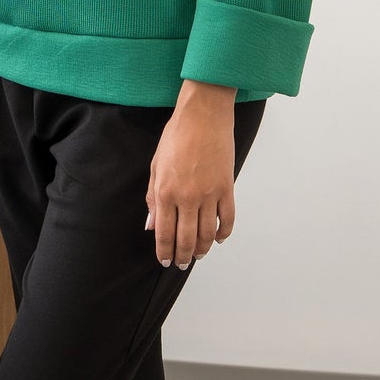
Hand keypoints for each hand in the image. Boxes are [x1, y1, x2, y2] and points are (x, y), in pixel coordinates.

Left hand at [145, 82, 236, 268]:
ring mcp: (209, 194)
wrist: (203, 115)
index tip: (164, 261)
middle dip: (182, 256)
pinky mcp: (227, 187)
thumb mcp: (155, 166)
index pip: (164, 233)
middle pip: (185, 238)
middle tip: (181, 264)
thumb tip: (151, 225)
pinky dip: (224, 233)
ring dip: (202, 249)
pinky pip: (228, 218)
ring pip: (207, 233)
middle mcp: (187, 197)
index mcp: (166, 192)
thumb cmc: (176, 136)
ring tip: (198, 255)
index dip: (164, 252)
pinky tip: (219, 239)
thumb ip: (153, 198)